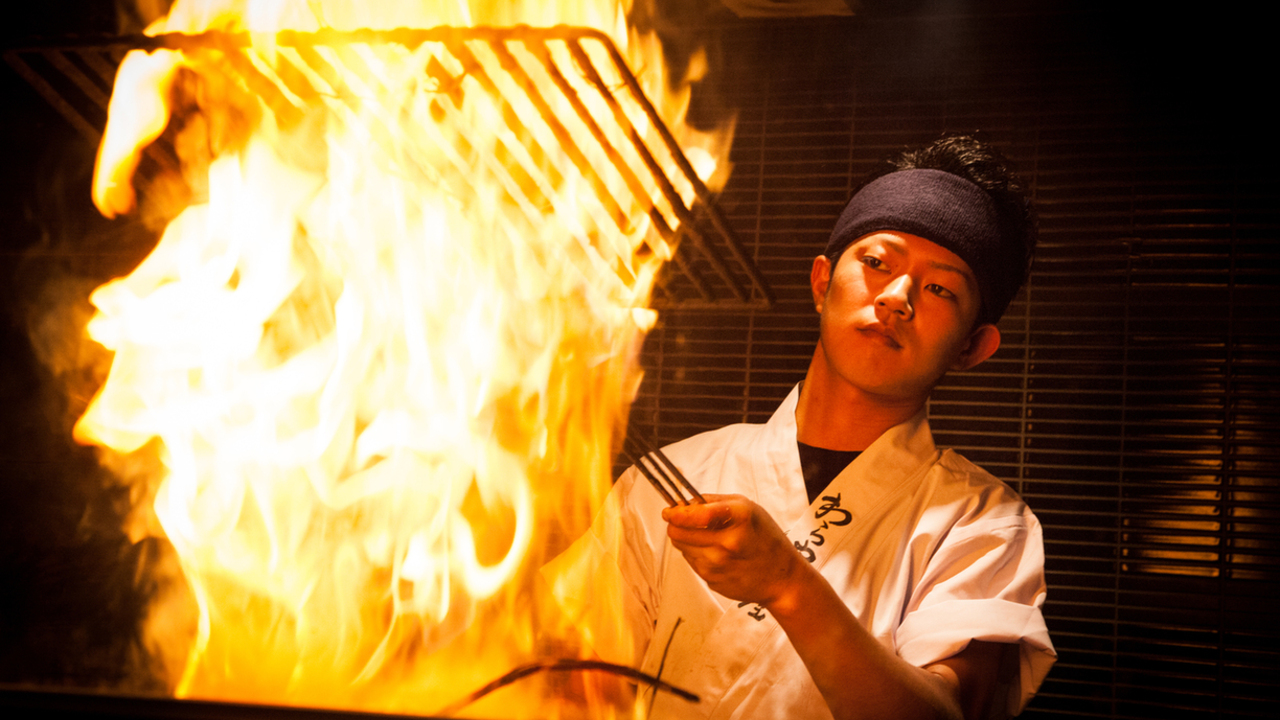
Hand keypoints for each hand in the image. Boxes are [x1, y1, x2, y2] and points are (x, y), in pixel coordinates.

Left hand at [662, 494, 805, 607]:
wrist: (782, 579)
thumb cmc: (766, 538)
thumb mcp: (748, 508)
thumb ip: (714, 501)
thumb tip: (682, 502)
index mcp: (738, 517)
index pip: (694, 514)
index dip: (676, 512)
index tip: (669, 511)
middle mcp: (726, 542)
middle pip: (678, 532)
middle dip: (675, 525)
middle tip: (681, 521)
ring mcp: (717, 564)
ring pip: (681, 547)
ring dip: (686, 540)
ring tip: (707, 538)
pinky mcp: (712, 580)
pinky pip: (691, 562)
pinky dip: (697, 555)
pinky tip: (716, 554)